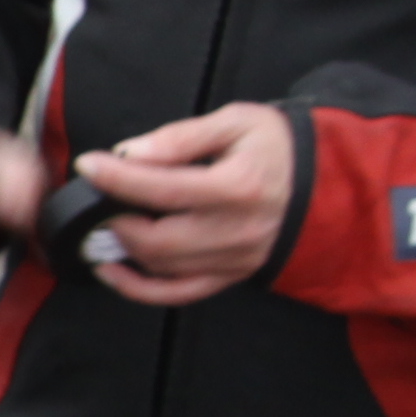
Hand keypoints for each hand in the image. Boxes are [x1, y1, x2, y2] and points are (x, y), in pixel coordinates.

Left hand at [70, 104, 297, 305]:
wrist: (327, 184)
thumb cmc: (280, 147)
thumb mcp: (236, 122)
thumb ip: (181, 138)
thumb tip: (131, 153)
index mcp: (237, 187)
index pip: (161, 188)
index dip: (116, 177)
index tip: (88, 164)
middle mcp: (235, 231)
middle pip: (155, 239)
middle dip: (115, 219)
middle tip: (100, 197)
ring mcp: (234, 260)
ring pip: (162, 267)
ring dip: (123, 250)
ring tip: (102, 224)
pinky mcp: (232, 276)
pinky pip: (179, 294)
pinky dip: (139, 289)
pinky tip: (112, 271)